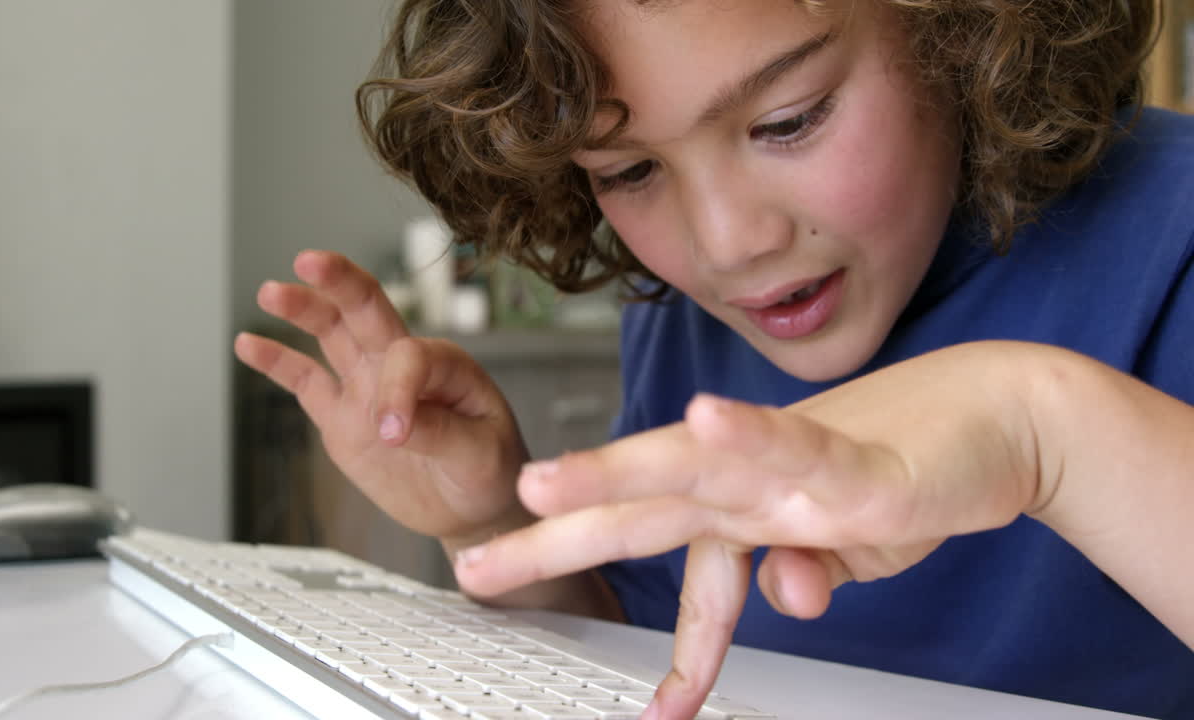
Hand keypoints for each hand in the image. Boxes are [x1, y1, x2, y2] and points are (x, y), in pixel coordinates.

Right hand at [234, 250, 530, 544]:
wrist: (472, 505)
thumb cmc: (489, 471)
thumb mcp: (480, 454)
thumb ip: (442, 433)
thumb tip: (395, 424)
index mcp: (444, 365)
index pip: (409, 358)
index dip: (397, 392)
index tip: (395, 436)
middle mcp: (402, 364)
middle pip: (367, 311)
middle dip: (340, 283)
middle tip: (310, 261)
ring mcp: (368, 386)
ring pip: (332, 334)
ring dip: (303, 309)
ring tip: (271, 292)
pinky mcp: (342, 415)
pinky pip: (305, 382)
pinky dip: (277, 362)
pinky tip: (248, 343)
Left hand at [453, 342, 1043, 719]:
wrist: (1000, 418)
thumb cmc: (910, 472)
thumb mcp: (846, 549)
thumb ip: (804, 572)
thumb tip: (787, 595)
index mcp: (737, 496)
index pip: (651, 539)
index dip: (595, 570)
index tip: (520, 592)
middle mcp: (750, 477)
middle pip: (636, 508)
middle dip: (553, 537)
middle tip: (475, 566)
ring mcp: (796, 469)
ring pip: (689, 470)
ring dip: (615, 474)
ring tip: (547, 482)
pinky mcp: (858, 467)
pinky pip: (795, 450)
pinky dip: (748, 436)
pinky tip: (706, 418)